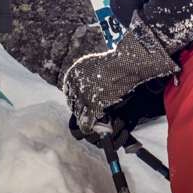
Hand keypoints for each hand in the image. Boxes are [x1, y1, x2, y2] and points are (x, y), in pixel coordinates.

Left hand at [62, 12, 179, 134]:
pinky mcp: (93, 108)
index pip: (69, 94)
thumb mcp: (90, 65)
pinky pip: (86, 122)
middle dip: (80, 109)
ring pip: (79, 114)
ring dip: (85, 118)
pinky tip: (92, 128)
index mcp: (71, 76)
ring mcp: (83, 98)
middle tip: (89, 113)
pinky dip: (89, 126)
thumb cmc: (111, 64)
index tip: (83, 104)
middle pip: (73, 105)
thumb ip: (83, 77)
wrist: (123, 65)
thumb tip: (81, 89)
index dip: (77, 100)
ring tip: (92, 122)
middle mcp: (74, 87)